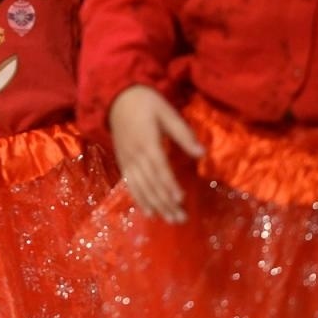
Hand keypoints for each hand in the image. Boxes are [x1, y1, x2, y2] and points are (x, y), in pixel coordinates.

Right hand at [109, 85, 203, 223]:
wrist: (116, 97)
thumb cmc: (145, 102)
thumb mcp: (167, 111)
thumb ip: (183, 133)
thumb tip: (202, 153)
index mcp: (148, 142)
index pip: (160, 168)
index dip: (169, 185)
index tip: (181, 199)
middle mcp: (135, 155)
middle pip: (151, 183)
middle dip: (166, 202)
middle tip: (181, 219)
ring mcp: (127, 160)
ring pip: (141, 187)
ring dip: (156, 205)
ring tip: (170, 220)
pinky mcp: (122, 162)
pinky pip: (130, 184)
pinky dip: (140, 199)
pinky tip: (149, 211)